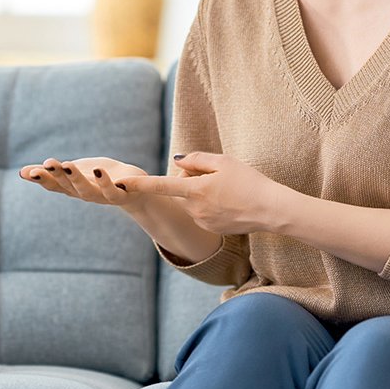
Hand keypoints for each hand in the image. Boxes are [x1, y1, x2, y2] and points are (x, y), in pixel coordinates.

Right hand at [18, 156, 148, 209]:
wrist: (133, 190)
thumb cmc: (98, 179)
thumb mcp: (73, 173)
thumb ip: (49, 173)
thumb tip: (21, 172)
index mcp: (72, 188)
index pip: (53, 185)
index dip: (41, 179)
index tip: (26, 172)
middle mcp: (84, 194)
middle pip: (68, 187)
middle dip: (56, 175)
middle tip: (46, 163)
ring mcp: (102, 196)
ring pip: (87, 191)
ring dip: (77, 179)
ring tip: (68, 164)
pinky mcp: (121, 195)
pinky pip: (112, 191)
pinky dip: (106, 183)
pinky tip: (99, 170)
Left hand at [117, 152, 283, 234]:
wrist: (271, 210)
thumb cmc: (250, 182)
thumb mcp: (224, 162)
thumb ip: (196, 159)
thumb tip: (176, 162)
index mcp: (195, 190)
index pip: (160, 185)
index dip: (138, 184)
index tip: (118, 183)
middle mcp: (194, 209)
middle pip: (180, 188)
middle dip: (190, 179)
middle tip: (216, 175)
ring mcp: (202, 221)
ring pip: (191, 201)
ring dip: (200, 192)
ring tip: (228, 190)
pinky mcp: (210, 229)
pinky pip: (201, 212)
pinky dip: (210, 205)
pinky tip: (230, 203)